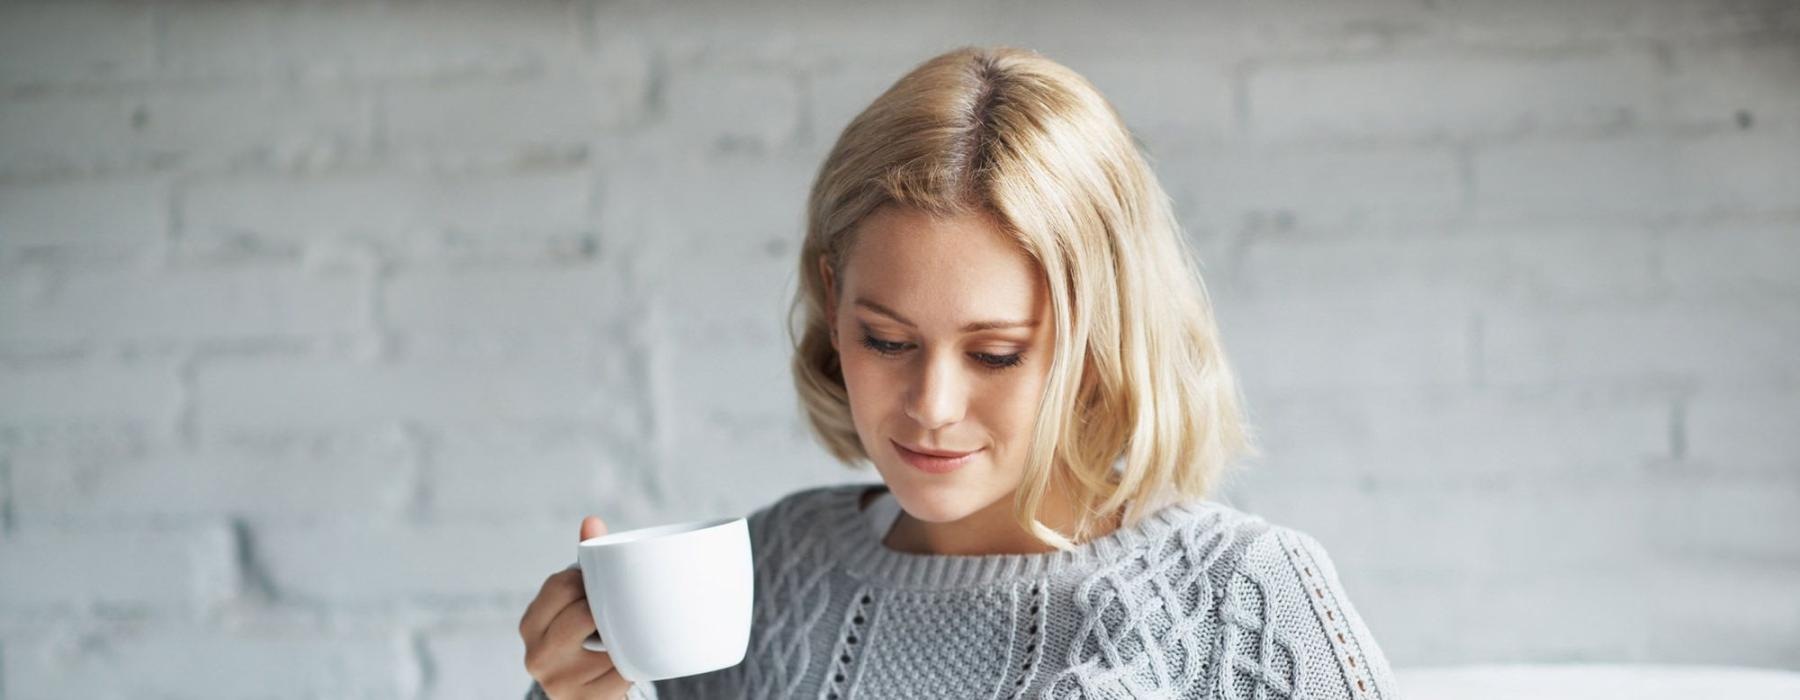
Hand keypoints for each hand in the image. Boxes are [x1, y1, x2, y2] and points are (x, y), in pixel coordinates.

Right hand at [520, 516, 629, 699]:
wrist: (585, 694)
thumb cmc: (582, 635)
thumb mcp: (575, 602)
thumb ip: (584, 564)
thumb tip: (591, 520)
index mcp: (530, 623)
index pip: (562, 585)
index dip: (588, 580)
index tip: (600, 584)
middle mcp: (536, 655)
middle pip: (583, 613)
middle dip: (606, 607)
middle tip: (619, 607)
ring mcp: (560, 682)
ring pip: (608, 642)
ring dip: (624, 634)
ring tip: (624, 632)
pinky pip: (623, 672)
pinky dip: (633, 662)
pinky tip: (630, 658)